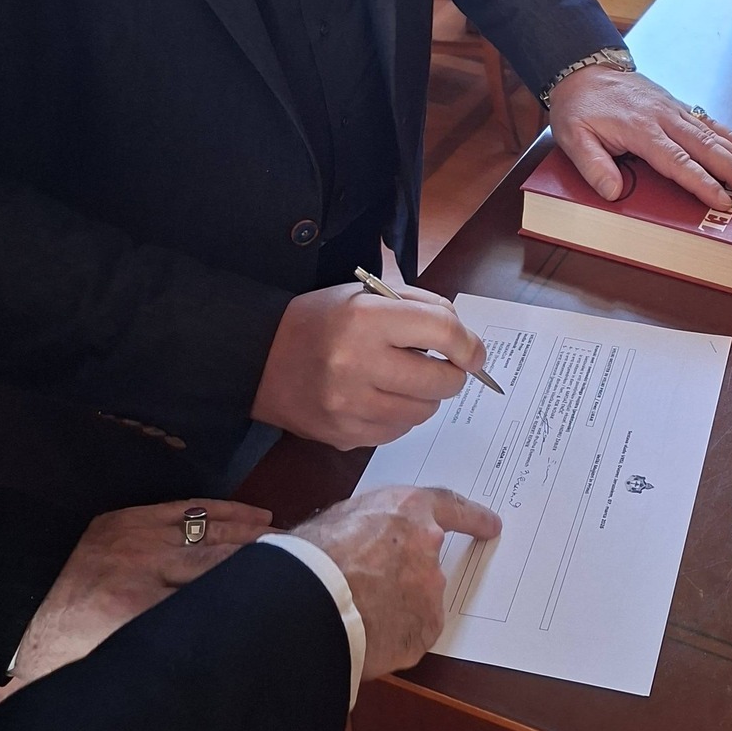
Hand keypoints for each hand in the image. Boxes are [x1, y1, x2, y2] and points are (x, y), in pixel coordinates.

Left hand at [12, 498, 272, 681]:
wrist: (20, 616)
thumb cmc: (71, 655)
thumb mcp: (117, 671)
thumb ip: (166, 665)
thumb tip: (225, 664)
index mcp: (138, 616)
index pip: (213, 602)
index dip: (256, 598)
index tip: (295, 599)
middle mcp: (143, 572)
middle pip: (219, 564)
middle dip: (265, 564)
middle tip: (310, 566)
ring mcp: (137, 540)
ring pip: (208, 533)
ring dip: (251, 534)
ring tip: (288, 538)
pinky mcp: (128, 520)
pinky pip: (188, 510)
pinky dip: (225, 512)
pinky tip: (254, 517)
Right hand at [251, 283, 487, 449]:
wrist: (258, 359)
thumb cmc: (319, 321)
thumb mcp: (364, 295)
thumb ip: (419, 307)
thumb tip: (464, 338)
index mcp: (366, 320)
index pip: (442, 332)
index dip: (468, 344)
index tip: (474, 353)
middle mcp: (358, 364)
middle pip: (440, 381)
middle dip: (452, 375)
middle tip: (444, 368)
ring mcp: (349, 406)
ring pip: (423, 412)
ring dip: (426, 398)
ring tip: (406, 382)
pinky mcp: (343, 435)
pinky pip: (397, 432)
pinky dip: (401, 417)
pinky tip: (383, 400)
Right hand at [292, 486, 501, 677]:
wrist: (306, 603)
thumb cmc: (311, 556)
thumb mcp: (338, 519)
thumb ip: (369, 526)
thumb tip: (367, 541)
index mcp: (409, 511)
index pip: (451, 507)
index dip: (472, 517)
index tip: (491, 526)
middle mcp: (429, 550)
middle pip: (426, 565)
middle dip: (404, 577)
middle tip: (368, 586)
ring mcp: (429, 594)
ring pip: (416, 602)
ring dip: (394, 608)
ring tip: (351, 615)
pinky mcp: (423, 632)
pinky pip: (408, 635)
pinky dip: (391, 637)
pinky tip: (362, 635)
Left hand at [549, 66, 731, 209]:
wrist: (585, 69)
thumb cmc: (579, 107)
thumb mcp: (573, 137)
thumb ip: (593, 165)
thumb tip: (613, 192)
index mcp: (640, 129)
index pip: (676, 162)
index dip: (701, 182)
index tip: (722, 201)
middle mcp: (663, 118)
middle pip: (705, 148)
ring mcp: (673, 109)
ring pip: (712, 135)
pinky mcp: (676, 105)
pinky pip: (708, 121)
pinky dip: (730, 135)